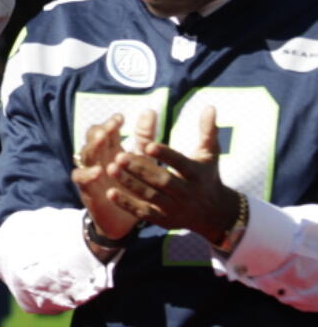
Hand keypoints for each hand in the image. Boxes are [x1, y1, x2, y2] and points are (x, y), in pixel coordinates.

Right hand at [71, 112, 143, 239]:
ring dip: (93, 147)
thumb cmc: (132, 186)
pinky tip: (98, 171)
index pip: (104, 131)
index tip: (121, 118)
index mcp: (108, 151)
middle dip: (99, 131)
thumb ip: (143, 137)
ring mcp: (89, 174)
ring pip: (84, 155)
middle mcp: (96, 159)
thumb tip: (149, 110)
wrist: (124, 219)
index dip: (110, 124)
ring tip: (103, 140)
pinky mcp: (86, 190)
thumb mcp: (140, 160)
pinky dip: (87, 174)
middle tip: (109, 127)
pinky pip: (81, 179)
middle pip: (92, 140)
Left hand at [106, 106, 240, 243]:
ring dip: (129, 184)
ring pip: (150, 197)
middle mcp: (187, 193)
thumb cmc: (207, 176)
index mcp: (197, 175)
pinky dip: (127, 204)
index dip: (166, 155)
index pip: (181, 164)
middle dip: (140, 169)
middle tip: (118, 156)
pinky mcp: (163, 220)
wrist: (215, 214)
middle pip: (162, 181)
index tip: (148, 144)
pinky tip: (110, 193)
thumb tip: (209, 106)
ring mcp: (175, 209)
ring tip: (110, 169)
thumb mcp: (209, 155)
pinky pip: (143, 213)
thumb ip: (207, 131)